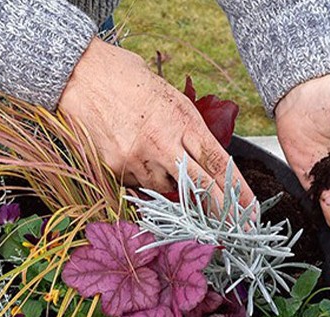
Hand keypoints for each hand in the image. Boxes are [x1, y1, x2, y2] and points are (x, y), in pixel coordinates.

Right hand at [58, 38, 254, 206]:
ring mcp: (136, 158)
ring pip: (164, 188)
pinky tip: (128, 151)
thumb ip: (185, 127)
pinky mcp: (113, 168)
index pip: (218, 162)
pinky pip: (135, 183)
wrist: (78, 73)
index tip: (251, 211)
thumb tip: (200, 154)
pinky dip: (138, 175)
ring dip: (168, 182)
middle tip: (235, 230)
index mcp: (182, 119)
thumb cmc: (124, 77)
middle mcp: (163, 142)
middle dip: (220, 210)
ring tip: (152, 153)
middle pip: (200, 186)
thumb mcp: (167, 95)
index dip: (238, 191)